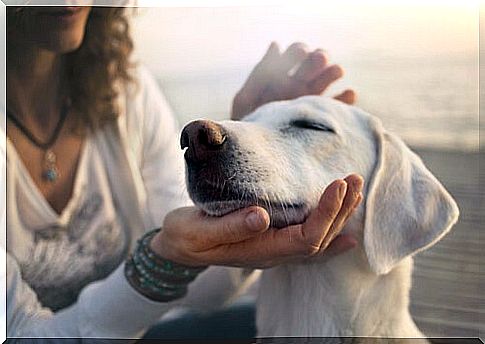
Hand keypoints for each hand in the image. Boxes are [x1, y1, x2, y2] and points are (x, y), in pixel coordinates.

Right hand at [150, 174, 363, 268]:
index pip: (306, 238)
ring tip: (354, 189)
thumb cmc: (187, 236)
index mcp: (260, 251)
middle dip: (340, 209)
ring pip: (318, 238)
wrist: (180, 247)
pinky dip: (331, 236)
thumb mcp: (200, 230)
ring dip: (339, 215)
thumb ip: (230, 226)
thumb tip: (262, 215)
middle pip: (319, 238)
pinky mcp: (273, 240)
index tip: (336, 184)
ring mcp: (275, 249)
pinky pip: (309, 242)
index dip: (325, 214)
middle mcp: (274, 253)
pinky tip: (348, 232)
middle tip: (353, 179)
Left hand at [231, 42, 356, 119]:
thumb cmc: (246, 127)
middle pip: (315, 63)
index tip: (302, 53)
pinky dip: (346, 98)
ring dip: (333, 72)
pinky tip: (349, 93)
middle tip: (320, 59)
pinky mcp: (323, 118)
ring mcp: (312, 100)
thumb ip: (260, 74)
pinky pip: (339, 106)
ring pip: (328, 79)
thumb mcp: (246, 100)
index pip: (295, 54)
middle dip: (318, 58)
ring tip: (336, 71)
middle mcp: (299, 85)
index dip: (299, 51)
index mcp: (280, 76)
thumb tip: (276, 44)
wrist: (256, 155)